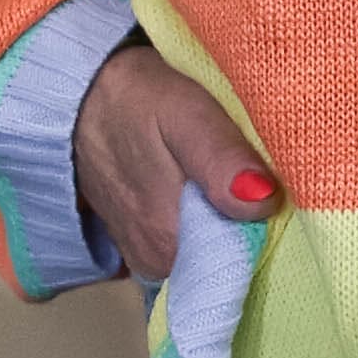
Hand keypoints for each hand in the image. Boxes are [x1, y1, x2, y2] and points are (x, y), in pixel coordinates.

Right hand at [70, 35, 277, 281]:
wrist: (82, 94)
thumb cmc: (139, 100)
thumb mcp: (186, 115)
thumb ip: (222, 159)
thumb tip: (263, 202)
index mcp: (170, 244)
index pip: (241, 261)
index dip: (265, 230)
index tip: (275, 198)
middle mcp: (155, 263)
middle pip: (223, 258)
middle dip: (245, 226)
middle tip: (253, 179)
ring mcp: (143, 255)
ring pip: (205, 253)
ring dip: (223, 224)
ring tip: (229, 181)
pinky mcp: (138, 241)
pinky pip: (185, 246)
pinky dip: (201, 223)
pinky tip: (206, 192)